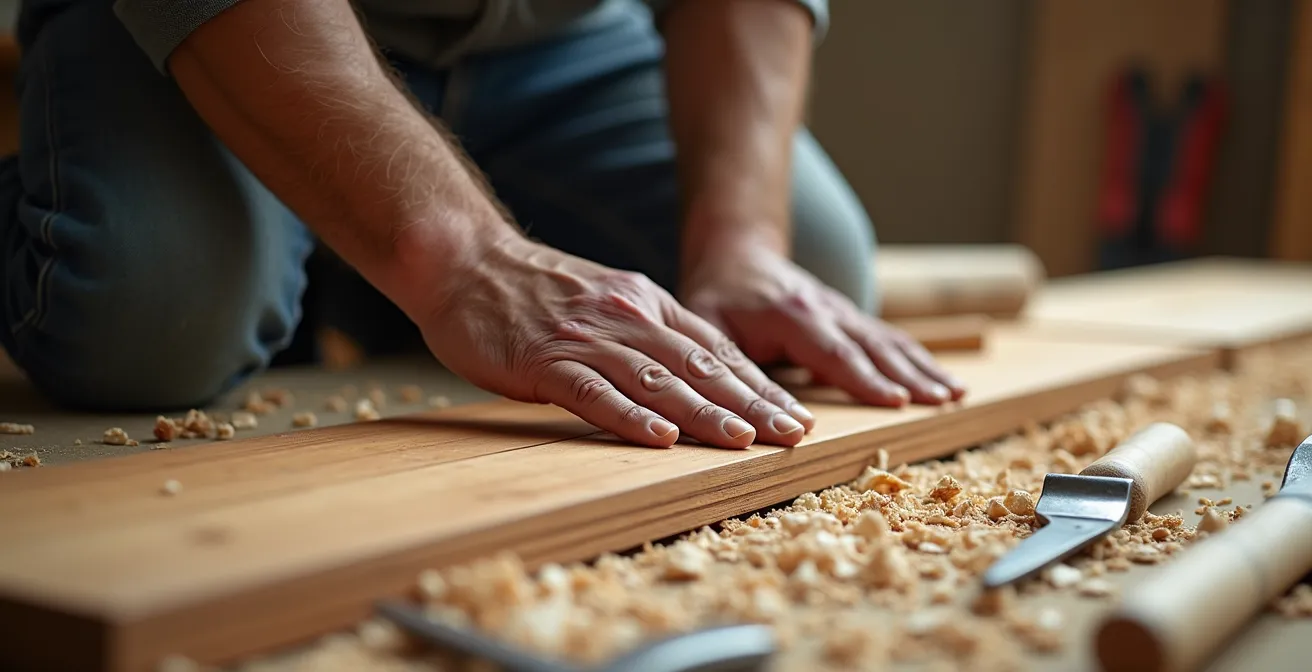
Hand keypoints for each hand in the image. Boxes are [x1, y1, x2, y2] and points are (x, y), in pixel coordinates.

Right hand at [418, 235, 816, 448]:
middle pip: (700, 366)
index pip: (716, 350)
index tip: (795, 414)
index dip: (758, 384)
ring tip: (744, 441)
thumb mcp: (606, 300)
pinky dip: (629, 417)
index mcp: (646, 303)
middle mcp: (627, 317)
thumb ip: (646, 331)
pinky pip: (594, 393)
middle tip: (793, 435)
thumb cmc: (533, 290)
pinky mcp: (545, 360)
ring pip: (657, 381)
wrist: (464, 260)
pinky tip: (661, 439)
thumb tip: (693, 374)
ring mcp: (587, 339)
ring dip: (704, 413)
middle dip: (751, 403)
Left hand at [679, 241, 966, 406]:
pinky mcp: (852, 318)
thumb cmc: (717, 299)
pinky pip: (890, 340)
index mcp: (790, 314)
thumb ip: (727, 365)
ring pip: (889, 342)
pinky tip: (947, 383)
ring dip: (923, 369)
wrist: (736, 256)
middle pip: (872, 346)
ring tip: (954, 396)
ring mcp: (843, 311)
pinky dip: (920, 361)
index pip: (832, 350)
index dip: (863, 378)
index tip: (895, 402)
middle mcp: (825, 309)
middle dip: (908, 376)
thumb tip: (748, 411)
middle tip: (940, 404)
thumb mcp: (707, 328)